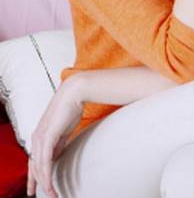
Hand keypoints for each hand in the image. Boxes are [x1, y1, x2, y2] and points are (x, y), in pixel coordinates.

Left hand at [28, 79, 83, 197]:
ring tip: (52, 194)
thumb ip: (59, 142)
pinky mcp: (47, 137)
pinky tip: (48, 183)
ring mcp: (40, 138)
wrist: (74, 93)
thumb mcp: (64, 130)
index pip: (34, 160)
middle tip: (41, 195)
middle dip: (36, 183)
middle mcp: (36, 138)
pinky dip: (46, 174)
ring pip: (38, 167)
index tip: (35, 187)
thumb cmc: (71, 108)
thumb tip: (57, 154)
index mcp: (40, 136)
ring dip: (44, 182)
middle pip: (33, 166)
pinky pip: (45, 161)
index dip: (34, 175)